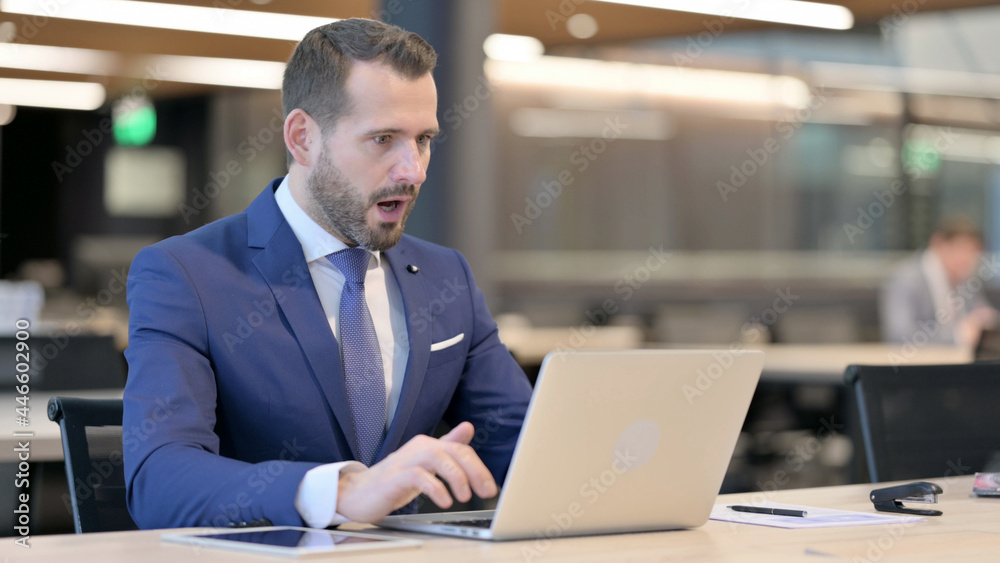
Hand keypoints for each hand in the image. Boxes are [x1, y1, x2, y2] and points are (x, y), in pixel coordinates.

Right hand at [335, 422, 497, 522]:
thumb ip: (446, 447)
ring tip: (465, 497)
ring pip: (438, 458)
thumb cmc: (393, 481)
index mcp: (427, 445)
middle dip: (474, 471)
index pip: (460, 449)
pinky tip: (444, 502)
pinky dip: (435, 488)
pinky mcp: (394, 477)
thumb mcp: (425, 465)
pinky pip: (419, 476)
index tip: (489, 487)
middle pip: (453, 451)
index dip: (479, 467)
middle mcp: (418, 448)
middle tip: (485, 491)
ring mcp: (405, 461)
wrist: (357, 494)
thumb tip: (468, 428)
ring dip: (457, 478)